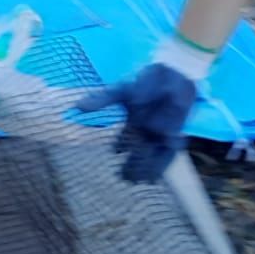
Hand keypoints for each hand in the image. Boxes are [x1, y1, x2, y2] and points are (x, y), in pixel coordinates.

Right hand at [78, 63, 199, 183]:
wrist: (176, 72)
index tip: (113, 153)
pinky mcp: (176, 133)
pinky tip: (157, 175)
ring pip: (153, 156)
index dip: (120, 147)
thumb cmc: (149, 77)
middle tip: (125, 179)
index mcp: (135, 119)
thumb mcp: (122, 89)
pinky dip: (163, 164)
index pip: (126, 138)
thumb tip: (78, 107)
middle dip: (132, 165)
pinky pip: (169, 153)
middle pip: (139, 152)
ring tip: (140, 182)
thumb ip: (102, 99)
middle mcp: (147, 129)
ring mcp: (162, 132)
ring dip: (146, 169)